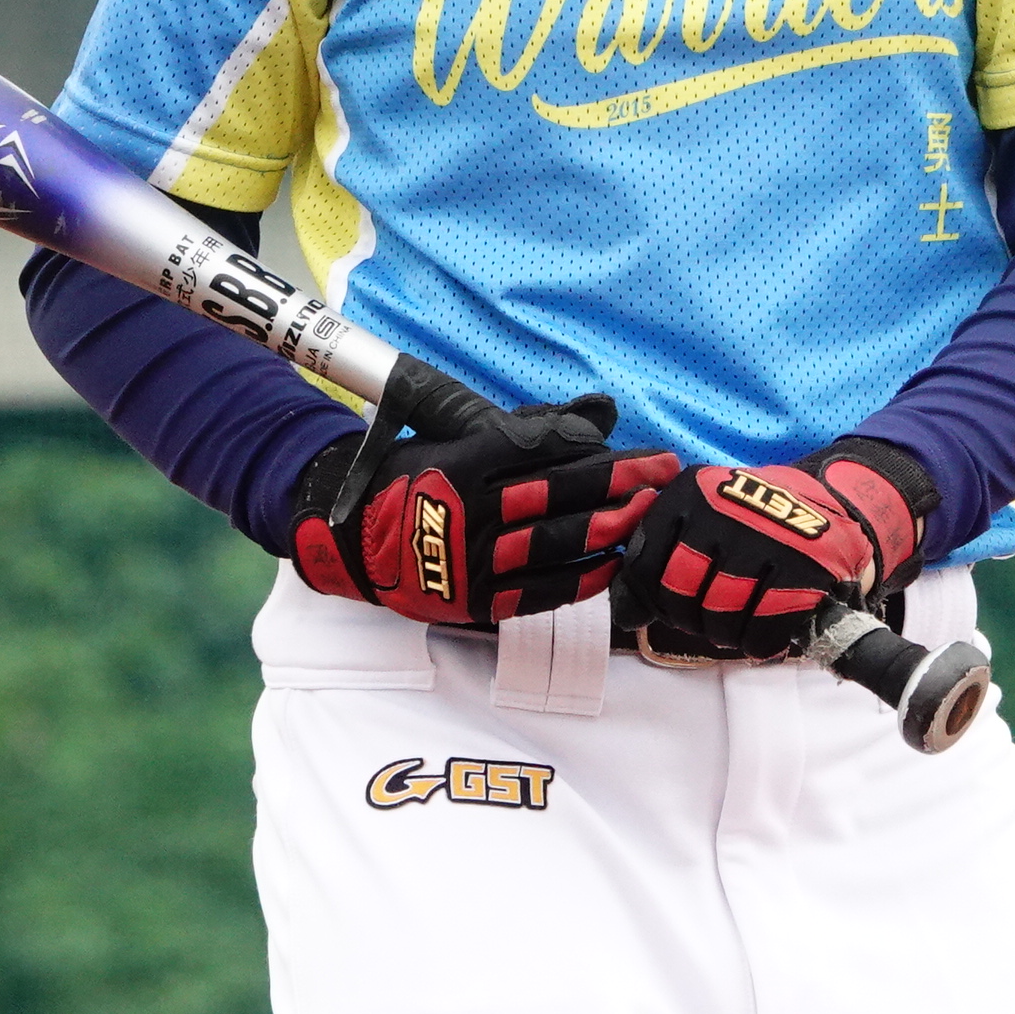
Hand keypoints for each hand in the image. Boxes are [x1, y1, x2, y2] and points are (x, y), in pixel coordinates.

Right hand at [294, 392, 677, 627]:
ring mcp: (472, 561)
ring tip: (646, 514)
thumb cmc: (412, 479)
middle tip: (662, 472)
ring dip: (608, 528)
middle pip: (557, 494)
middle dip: (618, 482)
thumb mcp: (455, 439)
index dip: (591, 448)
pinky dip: (580, 579)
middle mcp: (468, 512)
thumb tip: (600, 411)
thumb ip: (530, 427)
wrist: (352, 544)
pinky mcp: (475, 601)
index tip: (631, 447)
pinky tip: (612, 564)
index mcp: (459, 463)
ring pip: (553, 543)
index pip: (538, 450)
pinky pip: (538, 592)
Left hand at [612, 437, 934, 660]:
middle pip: (680, 597)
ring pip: (720, 618)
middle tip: (715, 613)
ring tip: (743, 618)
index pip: (644, 568)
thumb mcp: (702, 523)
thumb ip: (657, 562)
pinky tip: (768, 629)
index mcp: (689, 492)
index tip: (678, 602)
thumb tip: (625, 616)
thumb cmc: (756, 525)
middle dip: (694, 618)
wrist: (837, 505)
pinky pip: (763, 632)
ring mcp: (766, 539)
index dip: (656, 600)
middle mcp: (724, 510)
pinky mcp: (805, 571)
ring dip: (729, 633)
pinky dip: (761, 643)